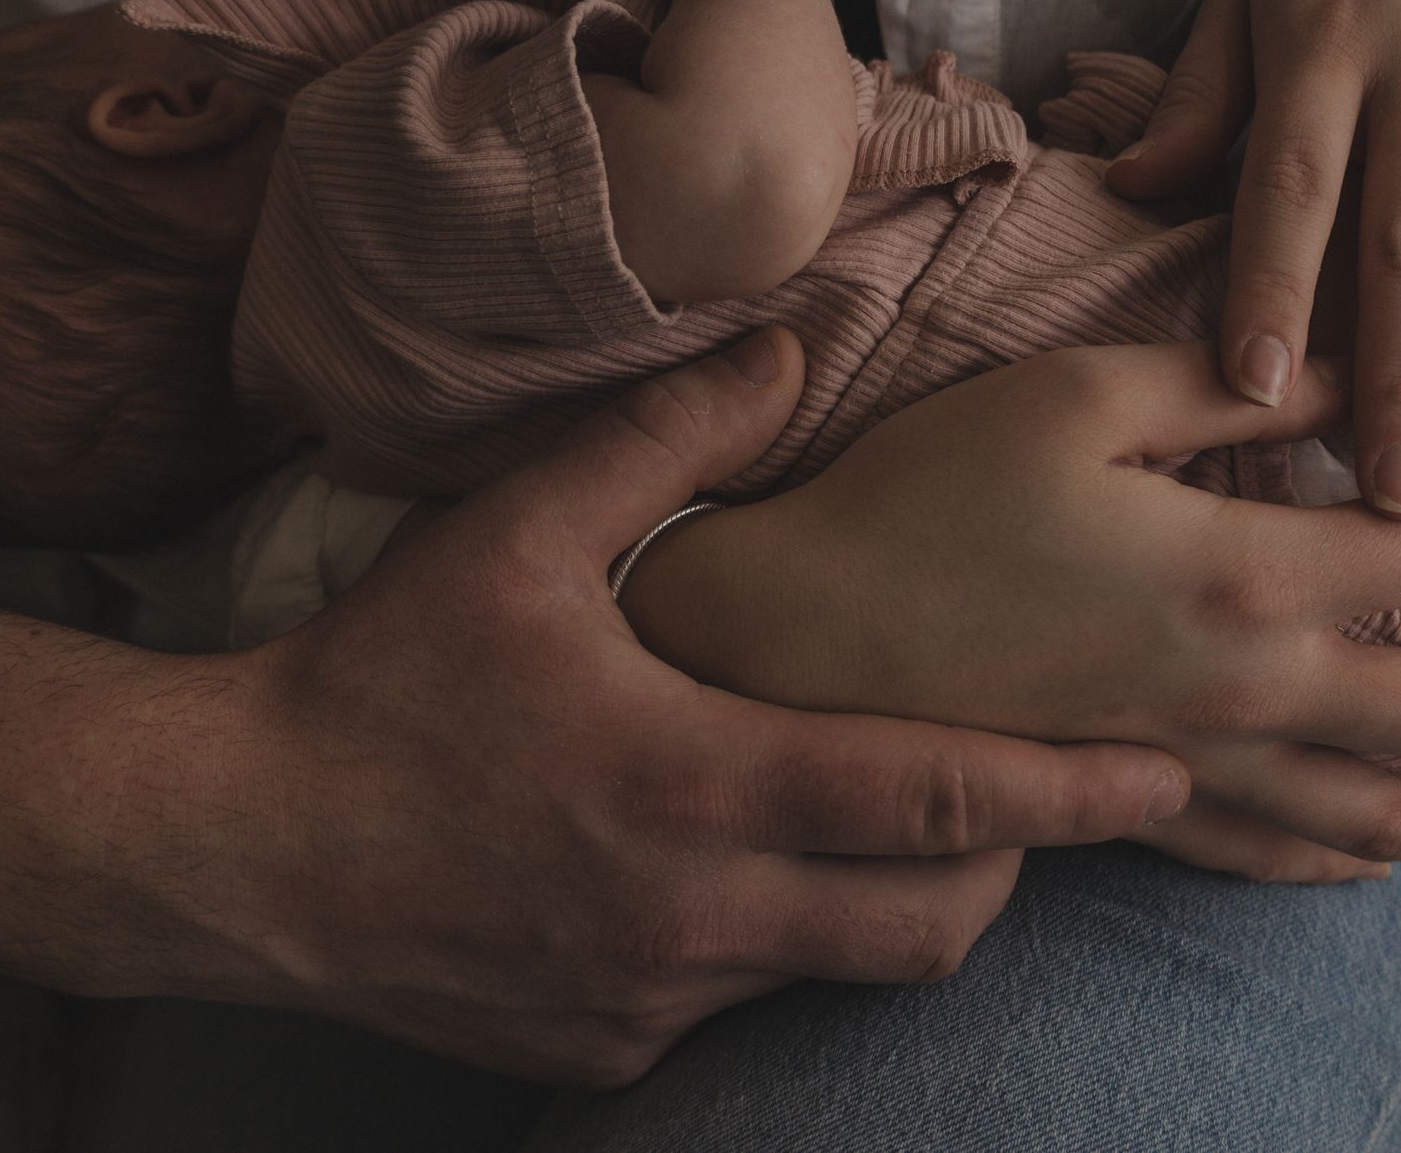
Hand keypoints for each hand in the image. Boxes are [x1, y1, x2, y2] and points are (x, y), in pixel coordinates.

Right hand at [158, 328, 1183, 1087]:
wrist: (238, 846)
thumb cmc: (379, 678)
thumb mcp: (517, 533)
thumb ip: (669, 439)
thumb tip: (787, 345)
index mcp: (696, 783)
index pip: (933, 800)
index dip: (1065, 792)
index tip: (1163, 776)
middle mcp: (695, 919)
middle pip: (930, 924)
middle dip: (1006, 865)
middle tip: (1025, 795)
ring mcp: (650, 1004)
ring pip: (836, 970)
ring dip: (883, 900)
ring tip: (878, 817)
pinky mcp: (602, 1054)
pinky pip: (736, 1008)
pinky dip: (767, 943)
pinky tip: (715, 869)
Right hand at [625, 342, 1400, 873]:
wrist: (803, 634)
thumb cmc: (932, 494)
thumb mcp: (1084, 396)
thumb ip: (1238, 380)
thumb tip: (1360, 364)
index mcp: (1242, 575)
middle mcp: (1243, 692)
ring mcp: (1191, 767)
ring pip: (1382, 812)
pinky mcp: (1135, 807)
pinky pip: (1278, 857)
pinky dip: (1359, 861)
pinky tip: (1392, 856)